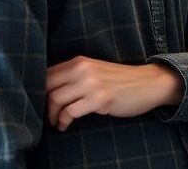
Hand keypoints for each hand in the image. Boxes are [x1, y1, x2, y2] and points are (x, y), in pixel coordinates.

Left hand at [45, 57, 181, 130]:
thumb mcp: (95, 71)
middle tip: (48, 116)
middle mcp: (83, 69)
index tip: (41, 103)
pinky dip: (63, 121)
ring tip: (57, 123)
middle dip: (42, 105)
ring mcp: (91, 84)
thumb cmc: (121, 80)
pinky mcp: (99, 99)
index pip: (47, 74)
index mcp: (79, 61)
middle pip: (47, 87)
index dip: (39, 91)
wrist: (148, 83)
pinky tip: (65, 125)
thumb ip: (75, 76)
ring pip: (55, 100)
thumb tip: (50, 91)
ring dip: (52, 116)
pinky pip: (70, 112)